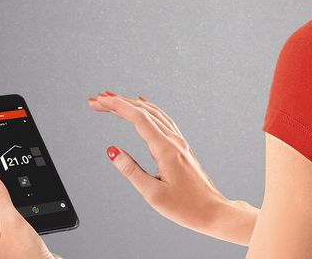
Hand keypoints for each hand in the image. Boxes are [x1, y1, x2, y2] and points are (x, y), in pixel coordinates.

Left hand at [0, 171, 61, 258]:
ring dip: (16, 203)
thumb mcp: (12, 222)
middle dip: (3, 194)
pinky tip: (30, 208)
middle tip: (5, 177)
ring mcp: (10, 243)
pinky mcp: (24, 242)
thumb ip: (1, 200)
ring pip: (10, 215)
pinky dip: (25, 213)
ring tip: (17, 190)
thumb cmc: (27, 257)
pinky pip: (21, 221)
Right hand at [88, 91, 228, 235]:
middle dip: (119, 103)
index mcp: (166, 149)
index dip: (117, 107)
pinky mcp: (181, 146)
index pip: (138, 118)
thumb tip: (112, 151)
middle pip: (144, 111)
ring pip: (154, 113)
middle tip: (97, 100)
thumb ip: (131, 170)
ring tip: (113, 101)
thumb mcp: (153, 194)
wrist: (213, 211)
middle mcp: (174, 140)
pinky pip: (163, 119)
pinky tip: (143, 106)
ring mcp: (179, 142)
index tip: (99, 101)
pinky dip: (148, 109)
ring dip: (132, 104)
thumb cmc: (186, 207)